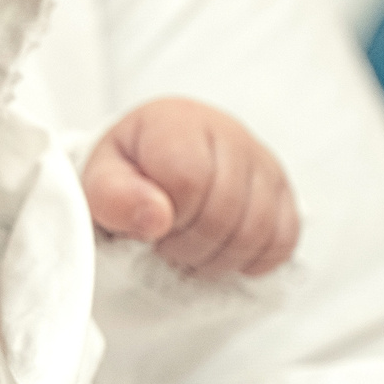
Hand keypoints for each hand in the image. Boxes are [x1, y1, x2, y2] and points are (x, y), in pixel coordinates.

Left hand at [83, 98, 298, 276]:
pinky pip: (283, 240)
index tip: (148, 226)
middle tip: (165, 248)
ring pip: (258, 230)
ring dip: (218, 259)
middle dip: (189, 245)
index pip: (189, 181)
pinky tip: (220, 253)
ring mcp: (262, 162)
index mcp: (180, 123)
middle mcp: (229, 135)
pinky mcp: (284, 192)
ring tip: (189, 252)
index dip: (167, 219)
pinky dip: (251, 260)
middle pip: (226, 212)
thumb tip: (155, 218)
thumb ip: (113, 196)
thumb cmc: (127, 170)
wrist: (155, 157)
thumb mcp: (100, 178)